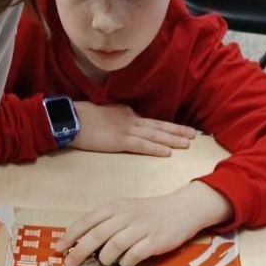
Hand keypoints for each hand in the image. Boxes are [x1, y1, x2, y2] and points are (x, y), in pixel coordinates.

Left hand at [55, 181, 231, 265]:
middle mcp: (126, 215)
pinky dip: (125, 262)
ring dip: (105, 258)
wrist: (183, 209)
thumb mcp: (125, 210)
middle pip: (97, 235)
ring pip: (114, 245)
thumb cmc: (149, 212)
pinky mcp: (156, 241)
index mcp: (116, 207)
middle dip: (79, 252)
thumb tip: (81, 242)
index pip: (87, 220)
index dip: (71, 236)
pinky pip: (134, 255)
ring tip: (106, 262)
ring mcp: (142, 228)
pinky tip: (125, 263)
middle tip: (70, 265)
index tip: (58, 249)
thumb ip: (106, 223)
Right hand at [73, 101, 197, 156]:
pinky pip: (142, 145)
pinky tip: (168, 153)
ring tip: (188, 143)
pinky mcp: (120, 140)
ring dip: (173, 139)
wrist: (71, 118)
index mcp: (126, 113)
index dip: (167, 126)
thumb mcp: (104, 112)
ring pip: (155, 135)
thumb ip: (117, 117)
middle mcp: (131, 119)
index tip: (180, 129)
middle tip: (194, 135)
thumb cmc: (82, 116)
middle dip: (177, 131)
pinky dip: (156, 149)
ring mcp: (126, 129)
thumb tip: (125, 121)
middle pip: (159, 126)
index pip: (150, 122)